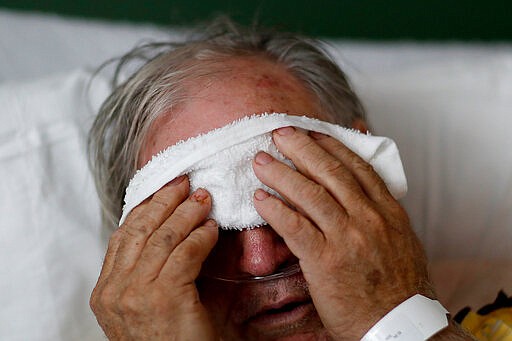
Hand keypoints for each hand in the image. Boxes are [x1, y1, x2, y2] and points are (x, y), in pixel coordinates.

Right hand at [90, 176, 217, 339]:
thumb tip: (170, 232)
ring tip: (203, 199)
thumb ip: (149, 272)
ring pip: (163, 236)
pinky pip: (185, 253)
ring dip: (186, 213)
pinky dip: (200, 236)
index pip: (122, 236)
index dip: (145, 208)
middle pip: (139, 228)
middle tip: (185, 183)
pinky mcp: (163, 297)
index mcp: (106, 292)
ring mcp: (135, 294)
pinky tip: (211, 229)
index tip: (163, 190)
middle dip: (164, 201)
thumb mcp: (147, 305)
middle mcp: (114, 291)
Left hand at [252, 127, 432, 339]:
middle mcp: (369, 218)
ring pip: (310, 194)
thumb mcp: (401, 238)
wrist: (400, 324)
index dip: (330, 145)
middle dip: (301, 148)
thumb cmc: (398, 285)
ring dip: (281, 174)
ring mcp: (348, 238)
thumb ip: (382, 209)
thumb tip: (366, 186)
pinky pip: (295, 227)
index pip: (356, 166)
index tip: (310, 131)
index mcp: (388, 210)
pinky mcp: (326, 261)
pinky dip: (275, 209)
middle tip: (279, 133)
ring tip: (261, 161)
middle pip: (330, 172)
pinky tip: (260, 198)